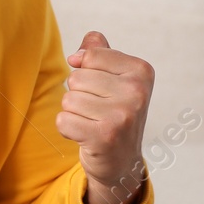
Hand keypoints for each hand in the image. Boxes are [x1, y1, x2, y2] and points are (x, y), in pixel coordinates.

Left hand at [56, 32, 153, 203]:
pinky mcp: (104, 137)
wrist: (121, 161)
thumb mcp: (114, 80)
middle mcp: (136, 92)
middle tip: (97, 111)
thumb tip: (87, 42)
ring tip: (93, 123)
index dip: (86, 72)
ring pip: (68, 99)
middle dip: (78, 95)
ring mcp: (122, 115)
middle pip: (76, 78)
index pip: (90, 56)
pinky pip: (62, 120)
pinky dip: (67, 129)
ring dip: (73, 113)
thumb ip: (100, 55)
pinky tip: (86, 136)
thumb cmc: (113, 113)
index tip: (103, 90)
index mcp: (141, 71)